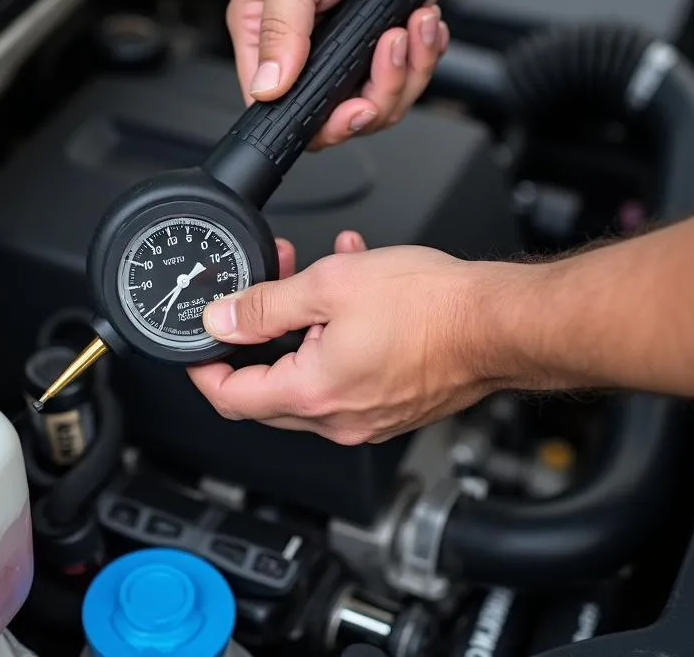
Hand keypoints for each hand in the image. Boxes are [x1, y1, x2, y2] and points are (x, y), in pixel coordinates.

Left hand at [188, 233, 504, 445]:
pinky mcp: (392, 406)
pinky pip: (346, 373)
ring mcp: (368, 417)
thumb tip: (221, 319)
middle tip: (259, 293)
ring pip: (309, 374)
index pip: (230, 398)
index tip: (196, 347)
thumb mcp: (329, 286)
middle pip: (266, 390)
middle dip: (256, 337)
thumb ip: (265, 304)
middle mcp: (338, 418)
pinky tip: (354, 291)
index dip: (202, 370)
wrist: (497, 324)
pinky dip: (336, 336)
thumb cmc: (431, 308)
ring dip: (302, 327)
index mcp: (312, 393)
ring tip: (314, 276)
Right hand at [227, 0, 449, 148]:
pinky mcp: (375, 40)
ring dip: (410, 67)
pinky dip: (424, 53)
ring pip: (381, 98)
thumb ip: (281, 31)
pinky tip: (423, 23)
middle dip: (381, 89)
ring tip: (413, 24)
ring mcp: (342, 50)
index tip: (356, 107)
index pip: (282, 108)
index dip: (324, 121)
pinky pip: (407, 72)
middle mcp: (300, 51)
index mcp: (263, 39)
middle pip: (341, 114)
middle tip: (391, 47)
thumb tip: (268, 87)